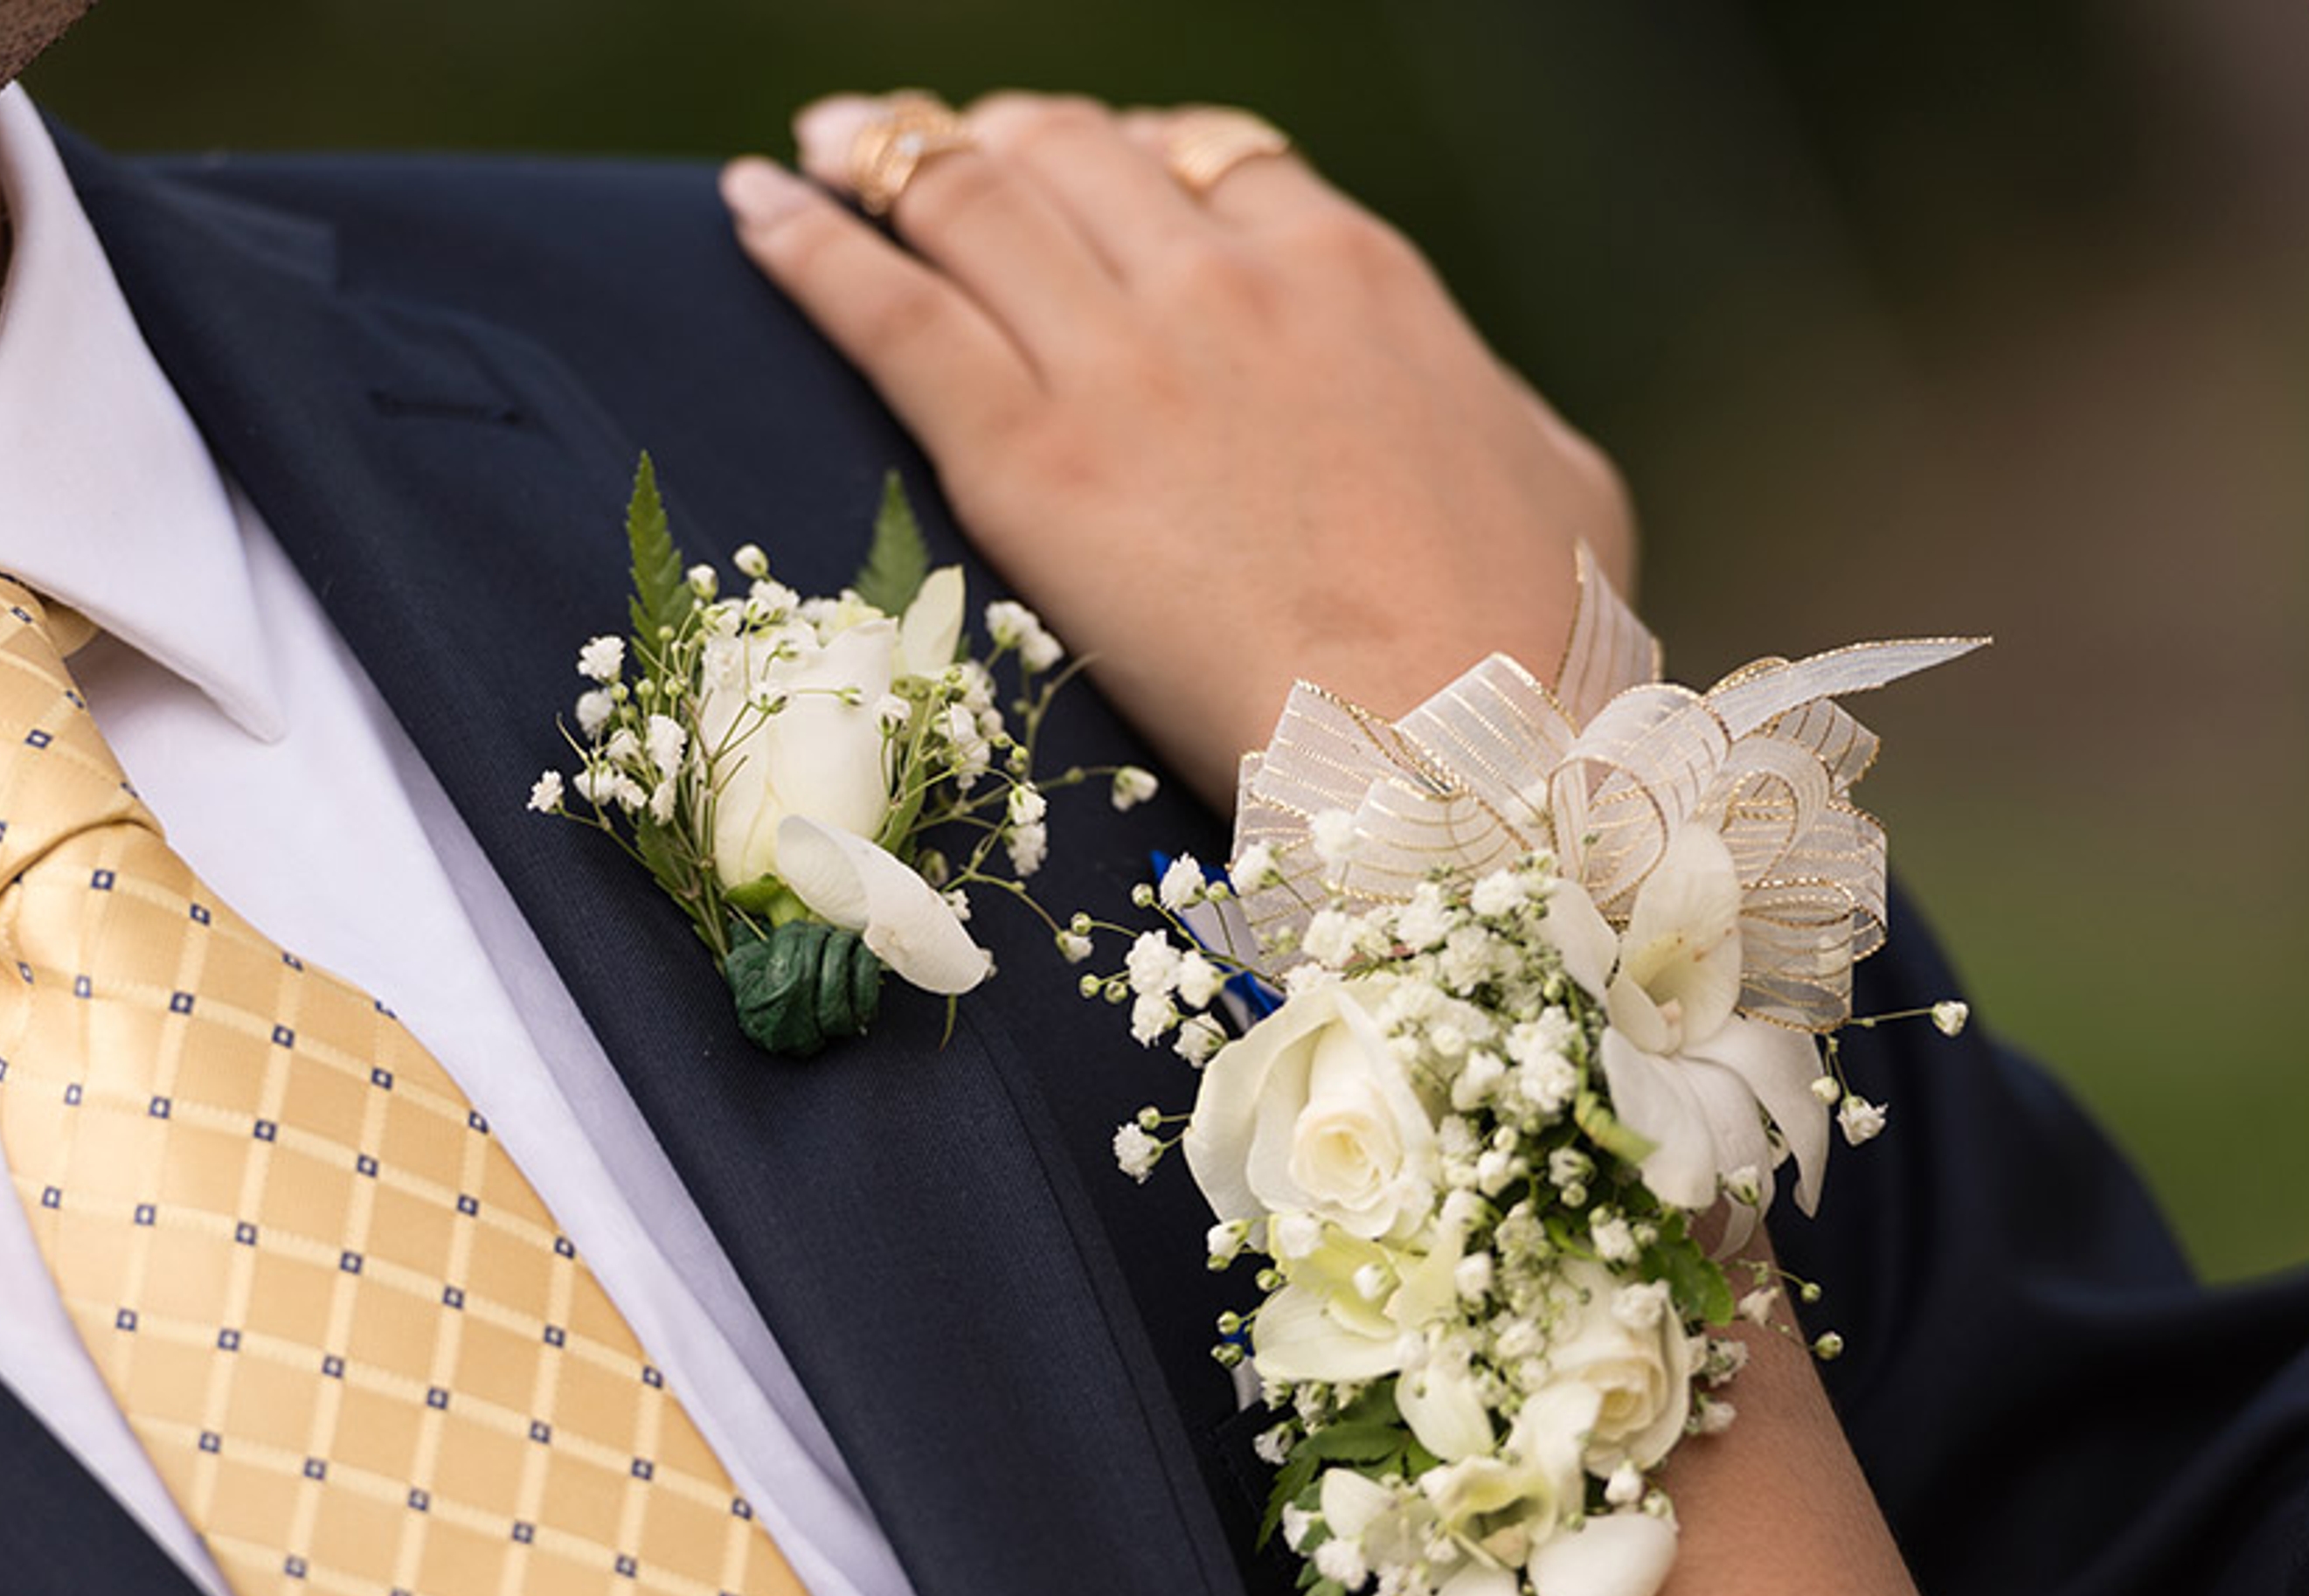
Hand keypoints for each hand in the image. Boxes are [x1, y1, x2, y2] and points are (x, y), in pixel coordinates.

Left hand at [721, 91, 1636, 806]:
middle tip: (930, 145)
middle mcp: (1226, 280)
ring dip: (886, 154)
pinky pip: (887, 308)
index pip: (1211, 158)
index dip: (1129, 152)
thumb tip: (1467, 405)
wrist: (1449, 748)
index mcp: (1354, 273)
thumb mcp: (1555, 477)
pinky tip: (752, 208)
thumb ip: (1480, 400)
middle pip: (1074, 151)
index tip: (1083, 170)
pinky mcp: (1027, 453)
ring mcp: (1120, 357)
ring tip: (824, 146)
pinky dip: (806, 243)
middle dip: (997, 134)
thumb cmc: (1527, 643)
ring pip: (969, 198)